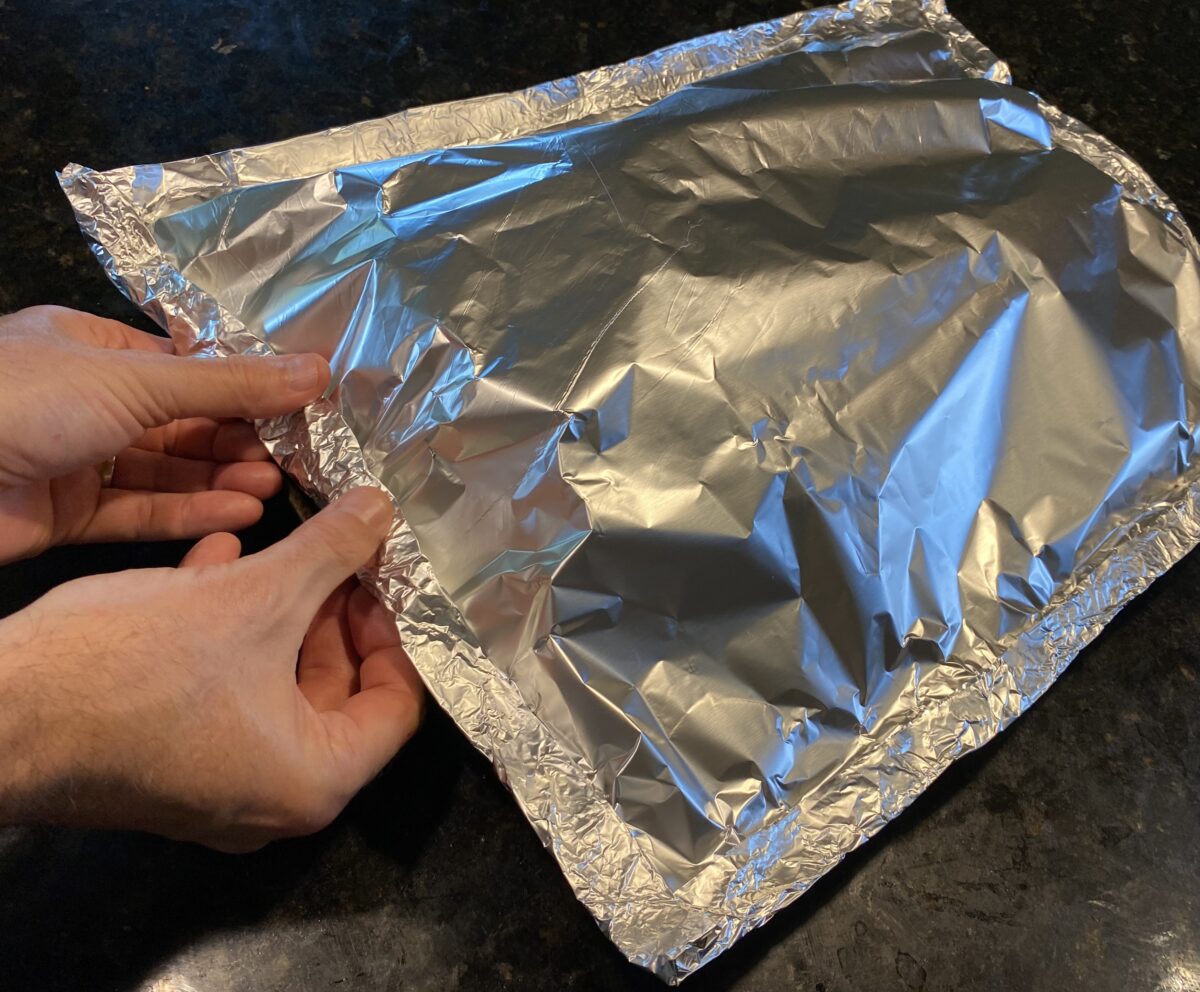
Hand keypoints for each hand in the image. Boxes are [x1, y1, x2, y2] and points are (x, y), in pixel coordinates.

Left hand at [0, 305, 330, 563]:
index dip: (241, 386)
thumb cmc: (19, 402)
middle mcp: (82, 401)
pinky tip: (237, 513)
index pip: (184, 366)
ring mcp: (73, 459)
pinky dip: (186, 514)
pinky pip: (137, 512)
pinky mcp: (64, 515)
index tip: (296, 406)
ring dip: (218, 479)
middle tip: (289, 456)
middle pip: (178, 422)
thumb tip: (316, 369)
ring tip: (271, 487)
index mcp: (89, 349)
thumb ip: (229, 383)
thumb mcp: (136, 381)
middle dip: (234, 439)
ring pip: (162, 472)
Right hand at [0, 488, 423, 851]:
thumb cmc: (137, 667)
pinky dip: (229, 633)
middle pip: (337, 695)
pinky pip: (225, 696)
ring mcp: (216, 790)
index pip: (396, 707)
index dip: (397, 631)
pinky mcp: (168, 767)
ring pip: (275, 686)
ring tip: (275, 548)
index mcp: (314, 782)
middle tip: (335, 554)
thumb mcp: (254, 595)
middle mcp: (271, 803)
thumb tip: (383, 508)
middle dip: (333, 615)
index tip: (381, 577)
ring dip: (277, 612)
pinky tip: (214, 562)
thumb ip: (332, 550)